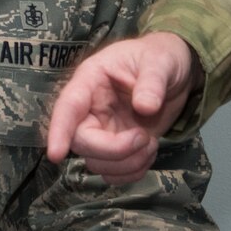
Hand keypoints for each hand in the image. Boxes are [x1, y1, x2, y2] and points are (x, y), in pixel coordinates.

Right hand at [46, 32, 201, 184]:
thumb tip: (145, 108)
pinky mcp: (117, 148)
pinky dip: (133, 171)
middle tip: (145, 138)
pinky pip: (113, 173)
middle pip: (81, 142)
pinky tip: (149, 151)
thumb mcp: (160, 61)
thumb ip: (152, 82)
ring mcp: (103, 131)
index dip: (59, 131)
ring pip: (97, 163)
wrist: (175, 73)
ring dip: (127, 164)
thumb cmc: (160, 57)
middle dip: (113, 151)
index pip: (68, 107)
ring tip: (152, 143)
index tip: (55, 155)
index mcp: (91, 81)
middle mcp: (90, 109)